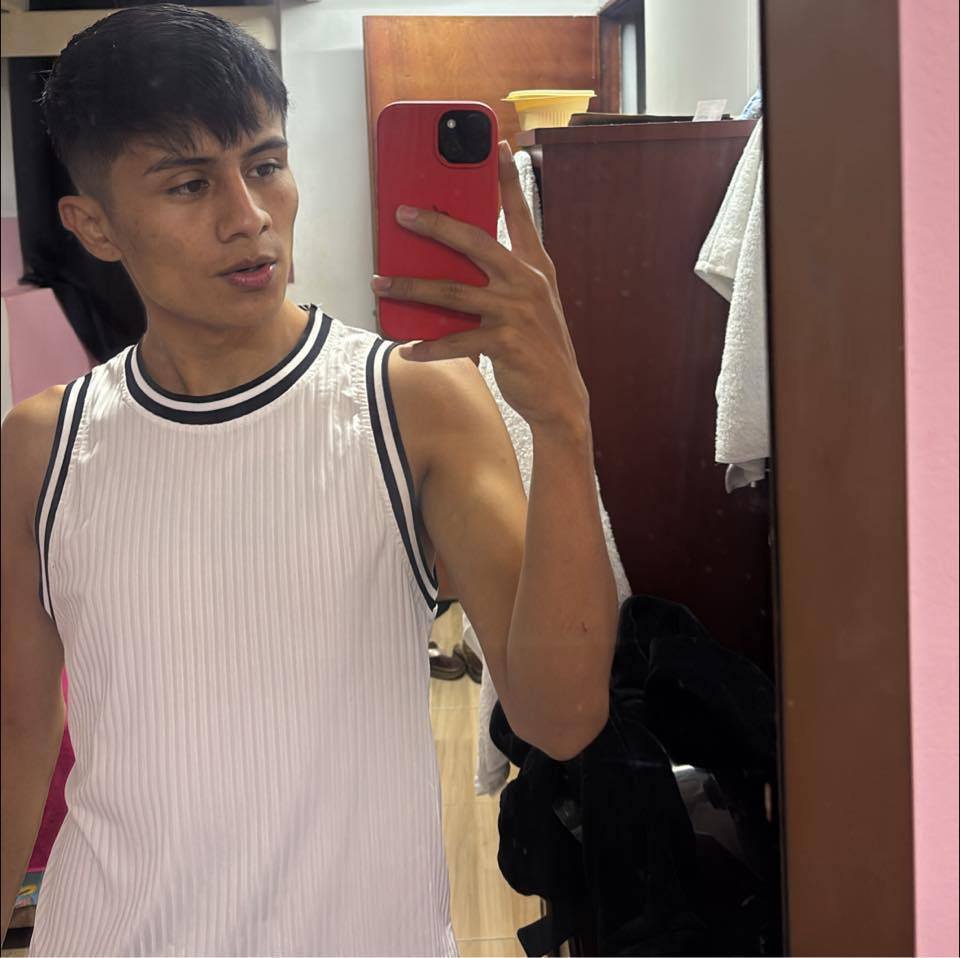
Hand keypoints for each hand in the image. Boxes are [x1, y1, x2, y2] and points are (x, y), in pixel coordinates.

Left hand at [370, 141, 589, 437]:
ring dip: (411, 288)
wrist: (560, 395)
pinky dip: (428, 347)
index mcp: (536, 268)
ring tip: (381, 284)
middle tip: (402, 213)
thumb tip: (449, 269)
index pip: (522, 215)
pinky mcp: (505, 342)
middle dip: (434, 225)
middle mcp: (527, 283)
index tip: (499, 145)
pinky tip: (406, 349)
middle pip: (474, 242)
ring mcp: (516, 312)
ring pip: (452, 292)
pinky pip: (456, 341)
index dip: (508, 180)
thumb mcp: (529, 306)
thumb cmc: (538, 347)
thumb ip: (501, 281)